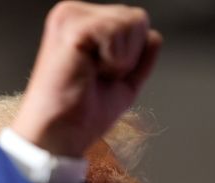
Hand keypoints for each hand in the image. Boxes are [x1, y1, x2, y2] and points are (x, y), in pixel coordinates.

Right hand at [12, 1, 161, 156]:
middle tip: (97, 77)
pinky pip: (116, 32)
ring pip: (131, 23)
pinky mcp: (71, 28)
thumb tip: (154, 36)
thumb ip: (140, 57)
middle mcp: (73, 13)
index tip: (102, 77)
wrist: (59, 135)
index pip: (135, 20)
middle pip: (138, 18)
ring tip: (92, 75)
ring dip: (120, 60)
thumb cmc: (82, 116)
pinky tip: (89, 72)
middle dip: (129, 56)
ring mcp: (70, 17)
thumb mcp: (123, 83)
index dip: (132, 56)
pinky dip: (113, 61)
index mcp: (82, 22)